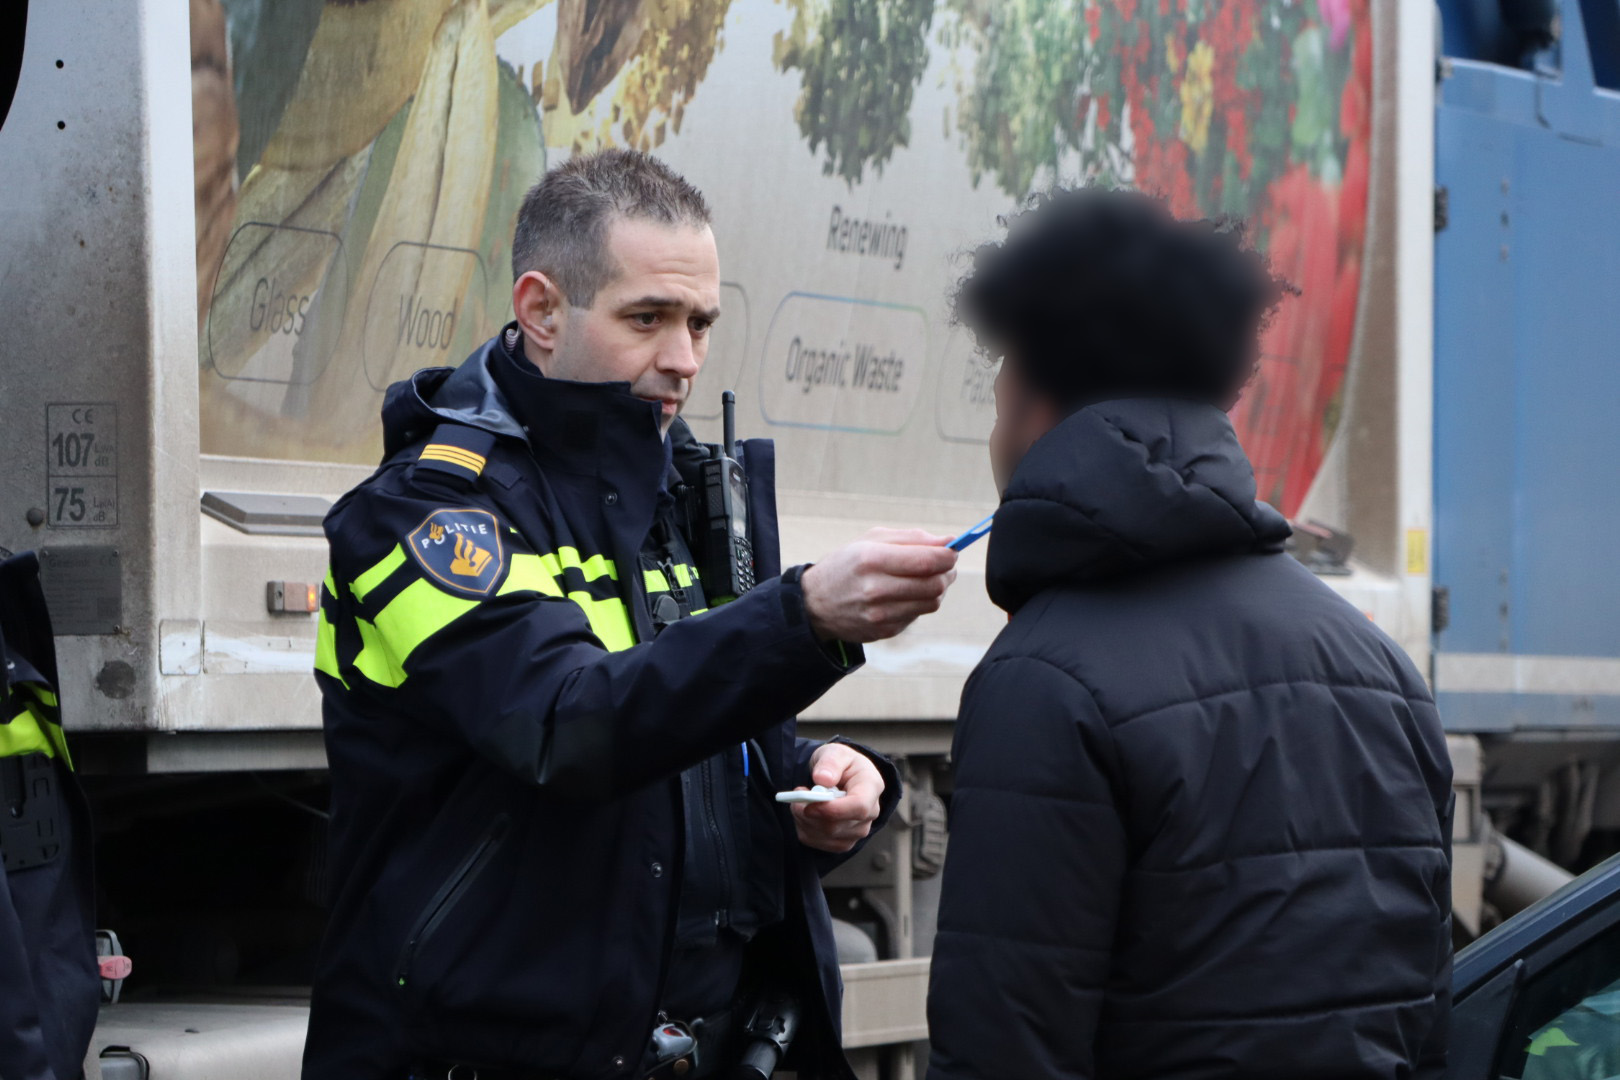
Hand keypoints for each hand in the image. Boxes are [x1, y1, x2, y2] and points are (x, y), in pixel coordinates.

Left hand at [793, 742, 885, 853]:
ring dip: (804, 819)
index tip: (809, 804)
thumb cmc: (841, 763)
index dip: (832, 810)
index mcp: (872, 786)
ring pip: (825, 836)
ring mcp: (858, 830)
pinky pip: (818, 842)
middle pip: (837, 825)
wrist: (841, 775)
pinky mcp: (844, 841)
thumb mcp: (835, 752)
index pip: (859, 807)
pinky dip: (804, 828)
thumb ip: (830, 763)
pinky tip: (805, 813)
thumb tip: (822, 779)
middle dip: (810, 812)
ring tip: (801, 801)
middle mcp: (870, 813)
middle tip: (797, 795)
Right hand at [800, 528, 957, 642]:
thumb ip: (912, 538)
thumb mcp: (871, 540)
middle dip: (947, 572)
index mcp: (871, 559)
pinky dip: (920, 603)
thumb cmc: (847, 565)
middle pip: (935, 584)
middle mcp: (875, 589)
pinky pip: (918, 615)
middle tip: (944, 565)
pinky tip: (907, 594)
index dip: (948, 555)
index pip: (927, 560)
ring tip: (926, 578)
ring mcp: (880, 614)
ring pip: (932, 602)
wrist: (815, 603)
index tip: (952, 551)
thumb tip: (949, 541)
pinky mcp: (884, 631)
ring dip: (938, 589)